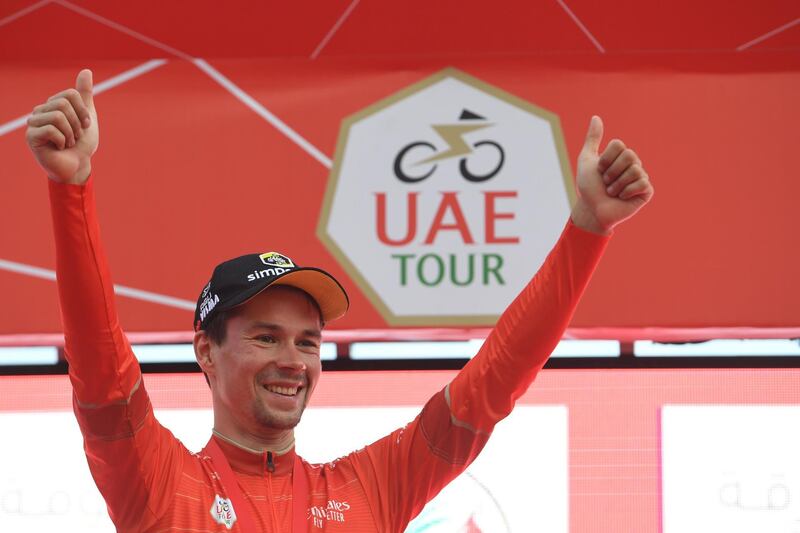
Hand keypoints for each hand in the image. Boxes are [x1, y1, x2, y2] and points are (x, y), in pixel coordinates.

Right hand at [26, 69, 97, 184]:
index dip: (83, 111)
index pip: (70, 94)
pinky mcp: (31, 136)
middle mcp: (40, 111)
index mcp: (52, 105)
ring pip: (58, 116)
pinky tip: (60, 147)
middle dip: (77, 123)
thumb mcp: (87, 116)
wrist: (78, 166)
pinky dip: (63, 140)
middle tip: (76, 137)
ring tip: (69, 143)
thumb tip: (86, 71)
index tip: (85, 125)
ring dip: (71, 133)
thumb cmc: (81, 144)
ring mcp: (34, 123)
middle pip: (63, 104)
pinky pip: (51, 129)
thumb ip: (85, 95)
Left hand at [571, 116, 653, 234]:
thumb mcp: (587, 160)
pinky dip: (626, 192)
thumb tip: (596, 117)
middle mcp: (634, 164)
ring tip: (612, 192)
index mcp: (622, 155)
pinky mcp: (647, 191)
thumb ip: (593, 139)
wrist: (592, 210)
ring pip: (634, 170)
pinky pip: (641, 183)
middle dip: (611, 171)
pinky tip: (622, 198)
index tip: (599, 170)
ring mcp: (642, 177)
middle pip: (629, 155)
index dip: (605, 159)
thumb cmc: (589, 187)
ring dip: (617, 184)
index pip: (619, 145)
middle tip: (606, 183)